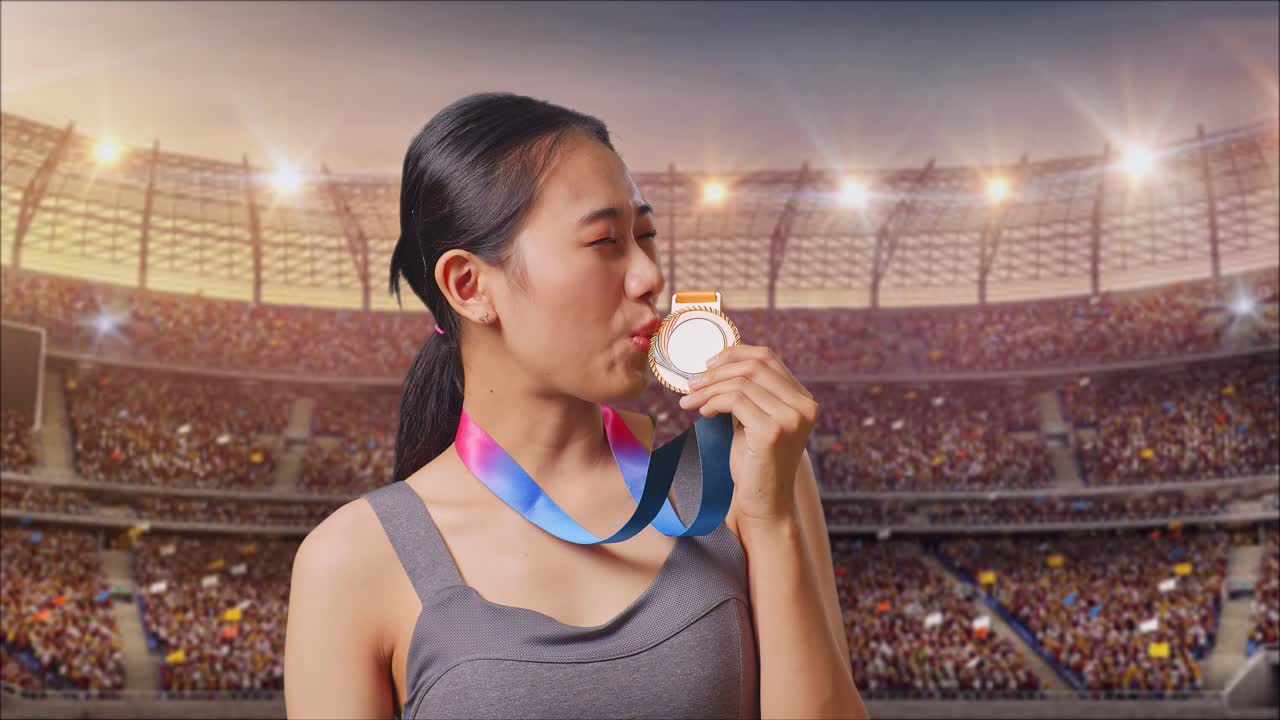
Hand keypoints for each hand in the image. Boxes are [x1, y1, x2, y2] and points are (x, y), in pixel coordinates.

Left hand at [677, 344, 817, 524]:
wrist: (764, 504)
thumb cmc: (756, 463)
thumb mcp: (756, 420)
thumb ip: (751, 394)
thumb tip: (720, 363)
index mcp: (803, 399)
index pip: (768, 358)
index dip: (735, 353)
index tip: (708, 363)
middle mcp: (803, 406)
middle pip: (754, 366)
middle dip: (716, 371)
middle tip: (691, 383)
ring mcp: (790, 418)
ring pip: (741, 383)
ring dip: (708, 388)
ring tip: (690, 400)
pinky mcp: (772, 431)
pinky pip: (735, 401)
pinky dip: (713, 402)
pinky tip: (703, 412)